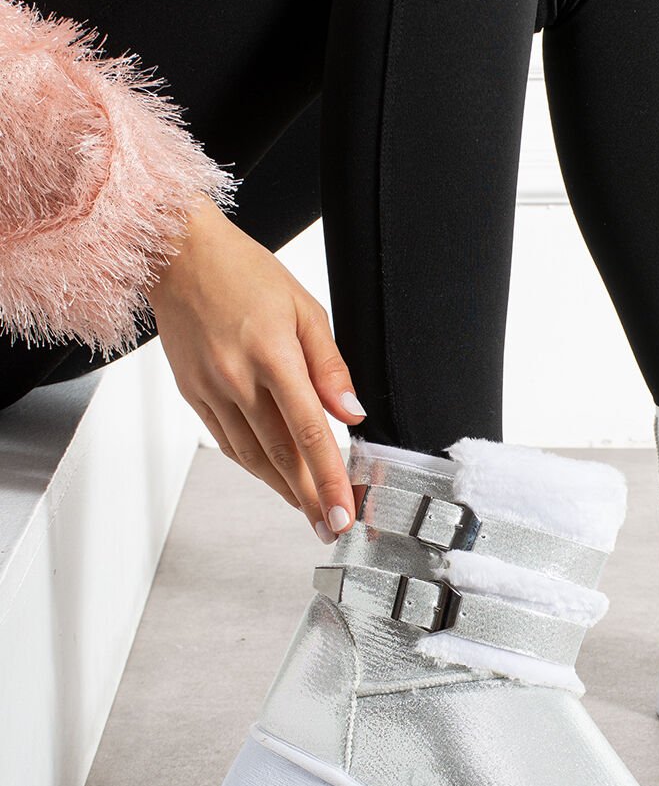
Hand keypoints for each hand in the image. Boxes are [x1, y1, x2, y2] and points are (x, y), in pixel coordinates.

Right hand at [147, 197, 363, 540]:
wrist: (179, 256)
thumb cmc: (245, 273)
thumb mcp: (305, 309)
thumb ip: (330, 368)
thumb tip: (352, 415)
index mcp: (272, 357)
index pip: (309, 432)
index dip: (329, 479)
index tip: (343, 512)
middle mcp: (237, 380)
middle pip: (281, 456)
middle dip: (310, 499)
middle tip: (330, 528)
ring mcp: (211, 391)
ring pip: (252, 457)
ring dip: (283, 490)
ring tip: (309, 511)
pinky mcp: (193, 395)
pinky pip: (228, 442)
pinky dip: (255, 466)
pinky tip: (274, 478)